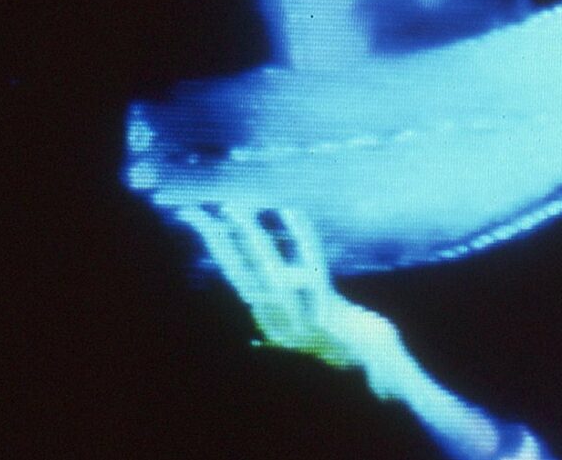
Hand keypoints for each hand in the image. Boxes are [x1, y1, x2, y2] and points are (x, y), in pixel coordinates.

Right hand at [176, 204, 405, 393]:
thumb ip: (276, 321)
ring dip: (247, 236)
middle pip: (239, 271)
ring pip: (266, 267)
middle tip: (196, 212)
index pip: (234, 273)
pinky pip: (309, 263)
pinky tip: (290, 212)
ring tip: (230, 209)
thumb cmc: (337, 334)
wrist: (368, 353)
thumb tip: (252, 325)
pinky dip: (301, 237)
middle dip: (216, 241)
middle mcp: (275, 315)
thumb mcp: (300, 329)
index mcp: (267, 315)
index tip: (193, 217)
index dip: (214, 246)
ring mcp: (297, 311)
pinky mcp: (322, 304)